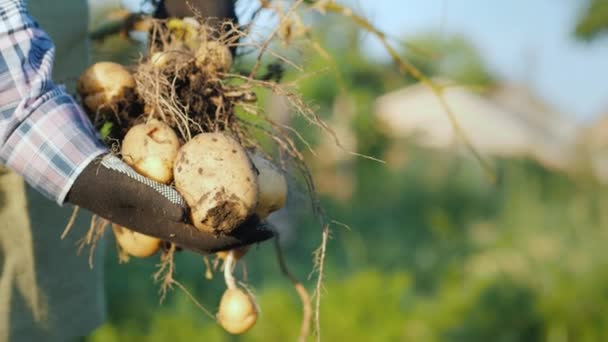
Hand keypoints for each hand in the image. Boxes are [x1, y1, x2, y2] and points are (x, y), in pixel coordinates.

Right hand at [66, 155, 272, 253]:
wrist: (86, 174)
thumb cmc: (108, 180)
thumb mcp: (129, 188)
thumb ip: (154, 199)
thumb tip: (183, 213)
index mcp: (168, 230)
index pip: (213, 241)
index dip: (242, 239)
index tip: (270, 230)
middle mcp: (174, 225)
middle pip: (217, 235)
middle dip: (244, 229)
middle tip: (270, 218)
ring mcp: (172, 214)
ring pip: (210, 221)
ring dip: (233, 216)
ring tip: (257, 203)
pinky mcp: (169, 199)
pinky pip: (200, 206)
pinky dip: (219, 201)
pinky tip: (230, 186)